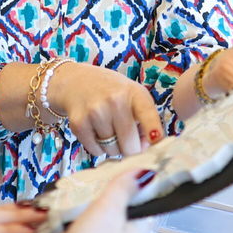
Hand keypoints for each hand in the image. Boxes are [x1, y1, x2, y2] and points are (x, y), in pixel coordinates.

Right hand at [42, 169, 154, 232]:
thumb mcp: (107, 214)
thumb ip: (123, 190)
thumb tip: (145, 171)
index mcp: (135, 229)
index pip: (140, 198)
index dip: (127, 181)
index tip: (111, 169)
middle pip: (108, 209)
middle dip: (89, 197)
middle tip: (76, 188)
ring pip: (83, 223)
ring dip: (68, 214)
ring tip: (56, 205)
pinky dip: (55, 232)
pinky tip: (47, 227)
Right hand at [46, 62, 163, 157]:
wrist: (76, 81)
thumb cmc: (111, 92)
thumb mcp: (133, 95)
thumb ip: (145, 119)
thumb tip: (145, 149)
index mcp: (134, 92)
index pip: (147, 115)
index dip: (153, 131)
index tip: (157, 142)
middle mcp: (115, 100)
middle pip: (130, 144)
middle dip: (131, 149)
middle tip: (127, 141)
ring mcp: (95, 111)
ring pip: (113, 151)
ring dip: (113, 148)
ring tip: (109, 130)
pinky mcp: (79, 123)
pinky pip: (96, 151)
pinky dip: (98, 148)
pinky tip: (96, 132)